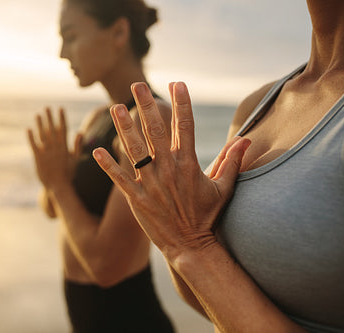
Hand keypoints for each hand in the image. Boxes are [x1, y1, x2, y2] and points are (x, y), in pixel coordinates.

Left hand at [27, 107, 81, 190]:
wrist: (58, 187)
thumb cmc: (68, 174)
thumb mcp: (75, 159)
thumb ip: (77, 146)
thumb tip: (79, 132)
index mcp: (65, 148)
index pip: (63, 129)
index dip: (62, 118)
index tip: (60, 108)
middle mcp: (55, 148)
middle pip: (52, 130)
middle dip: (50, 118)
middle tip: (47, 107)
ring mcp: (46, 153)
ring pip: (43, 136)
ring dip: (40, 125)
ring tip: (38, 115)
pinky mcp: (38, 158)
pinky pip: (34, 146)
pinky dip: (31, 137)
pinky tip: (28, 129)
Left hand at [93, 82, 249, 259]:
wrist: (190, 246)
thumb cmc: (207, 217)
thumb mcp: (224, 188)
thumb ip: (232, 162)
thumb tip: (246, 139)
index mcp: (189, 163)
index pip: (186, 126)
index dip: (181, 103)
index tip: (177, 84)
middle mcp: (168, 169)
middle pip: (156, 130)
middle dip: (146, 105)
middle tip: (137, 85)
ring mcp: (151, 183)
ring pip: (134, 149)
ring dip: (124, 127)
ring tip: (115, 107)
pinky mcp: (136, 198)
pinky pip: (119, 178)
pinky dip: (107, 164)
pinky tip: (97, 150)